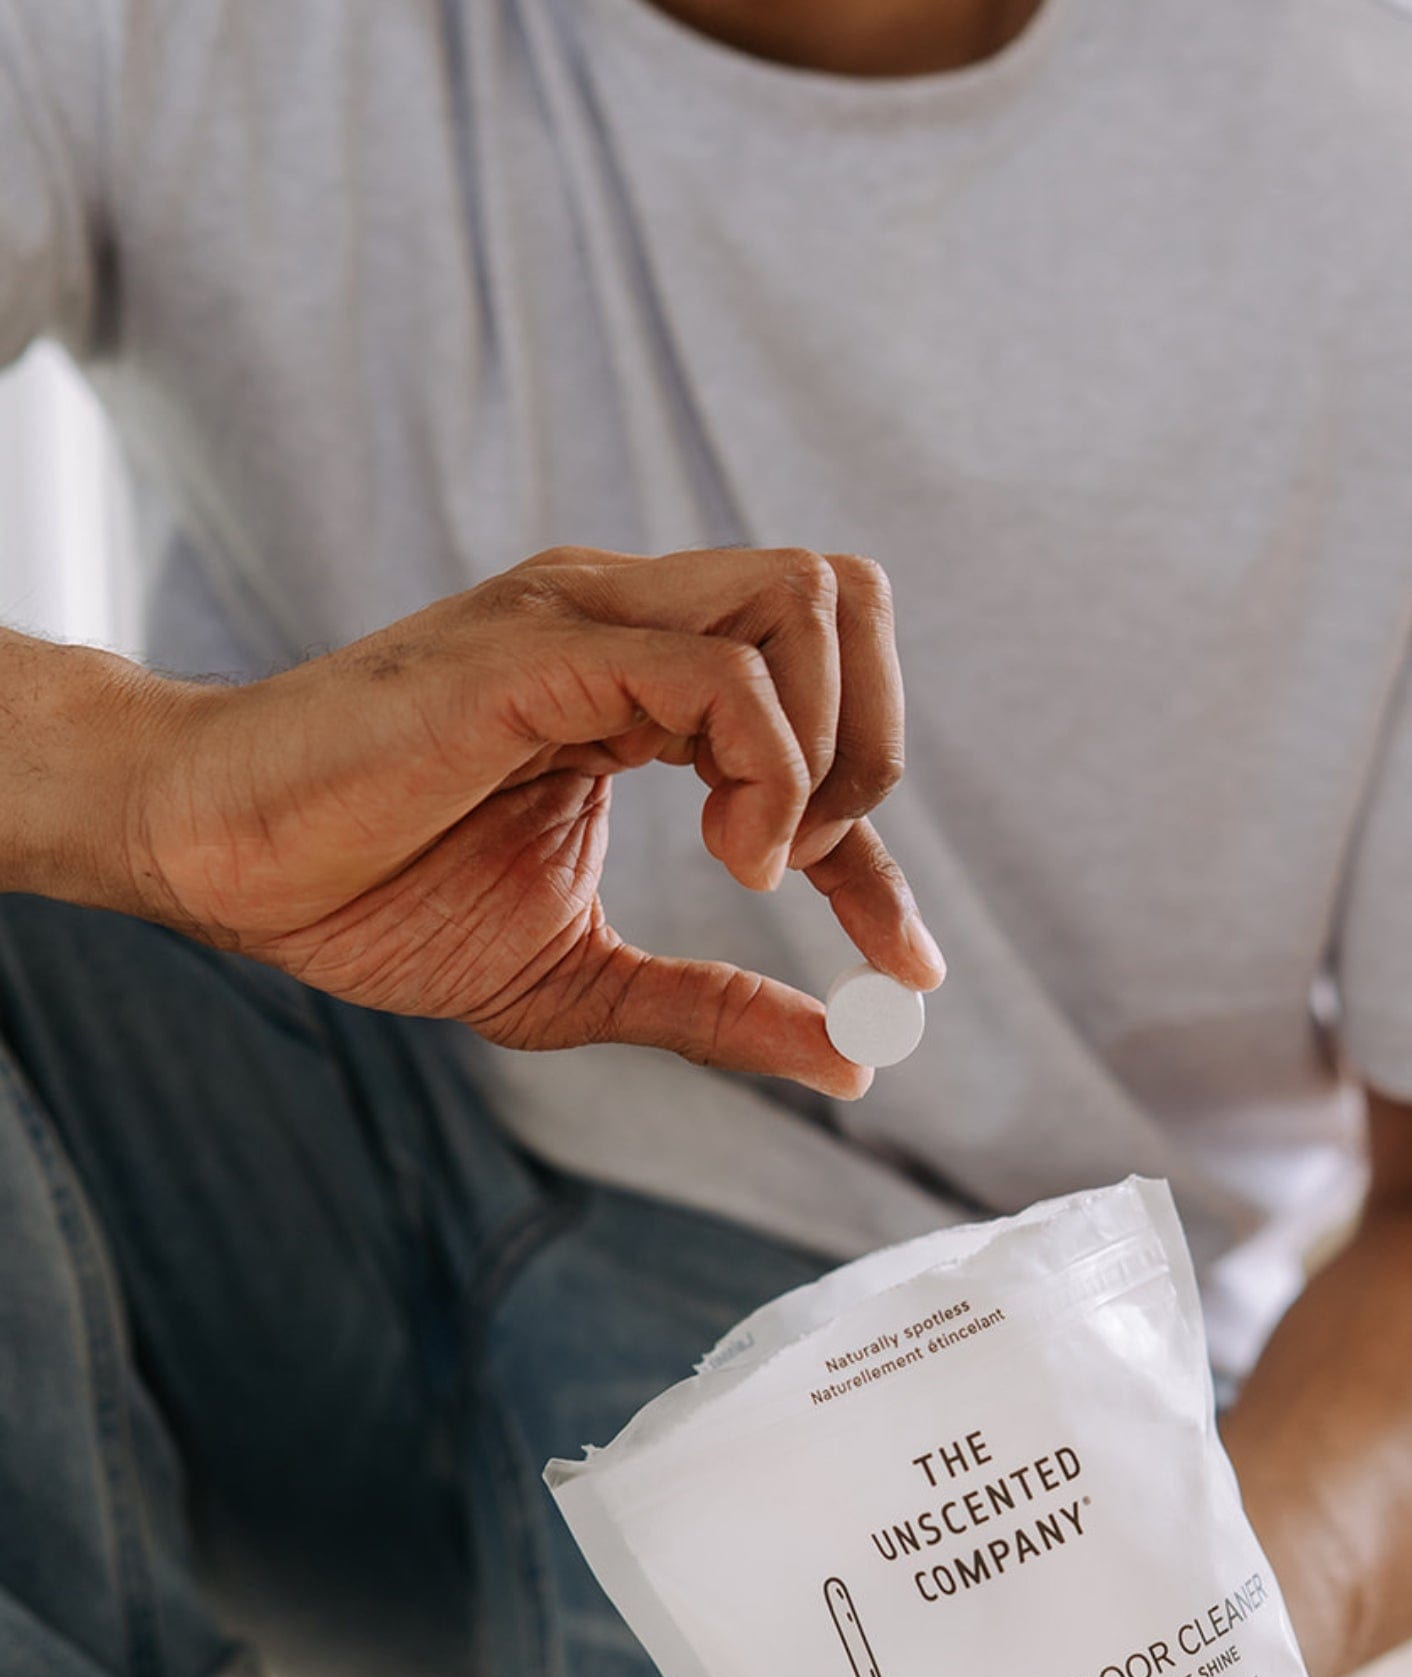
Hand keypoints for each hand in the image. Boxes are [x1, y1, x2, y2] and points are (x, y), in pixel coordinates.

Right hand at [122, 546, 941, 1094]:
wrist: (222, 864)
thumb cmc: (373, 897)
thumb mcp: (579, 977)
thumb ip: (712, 1005)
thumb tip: (849, 1059)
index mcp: (642, 681)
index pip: (824, 712)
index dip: (882, 846)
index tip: (904, 968)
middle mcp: (629, 621)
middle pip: (847, 596)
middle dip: (879, 744)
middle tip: (817, 870)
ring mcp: (586, 618)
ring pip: (805, 600)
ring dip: (828, 744)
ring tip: (761, 858)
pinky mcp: (539, 649)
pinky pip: (717, 672)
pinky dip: (765, 768)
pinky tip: (731, 856)